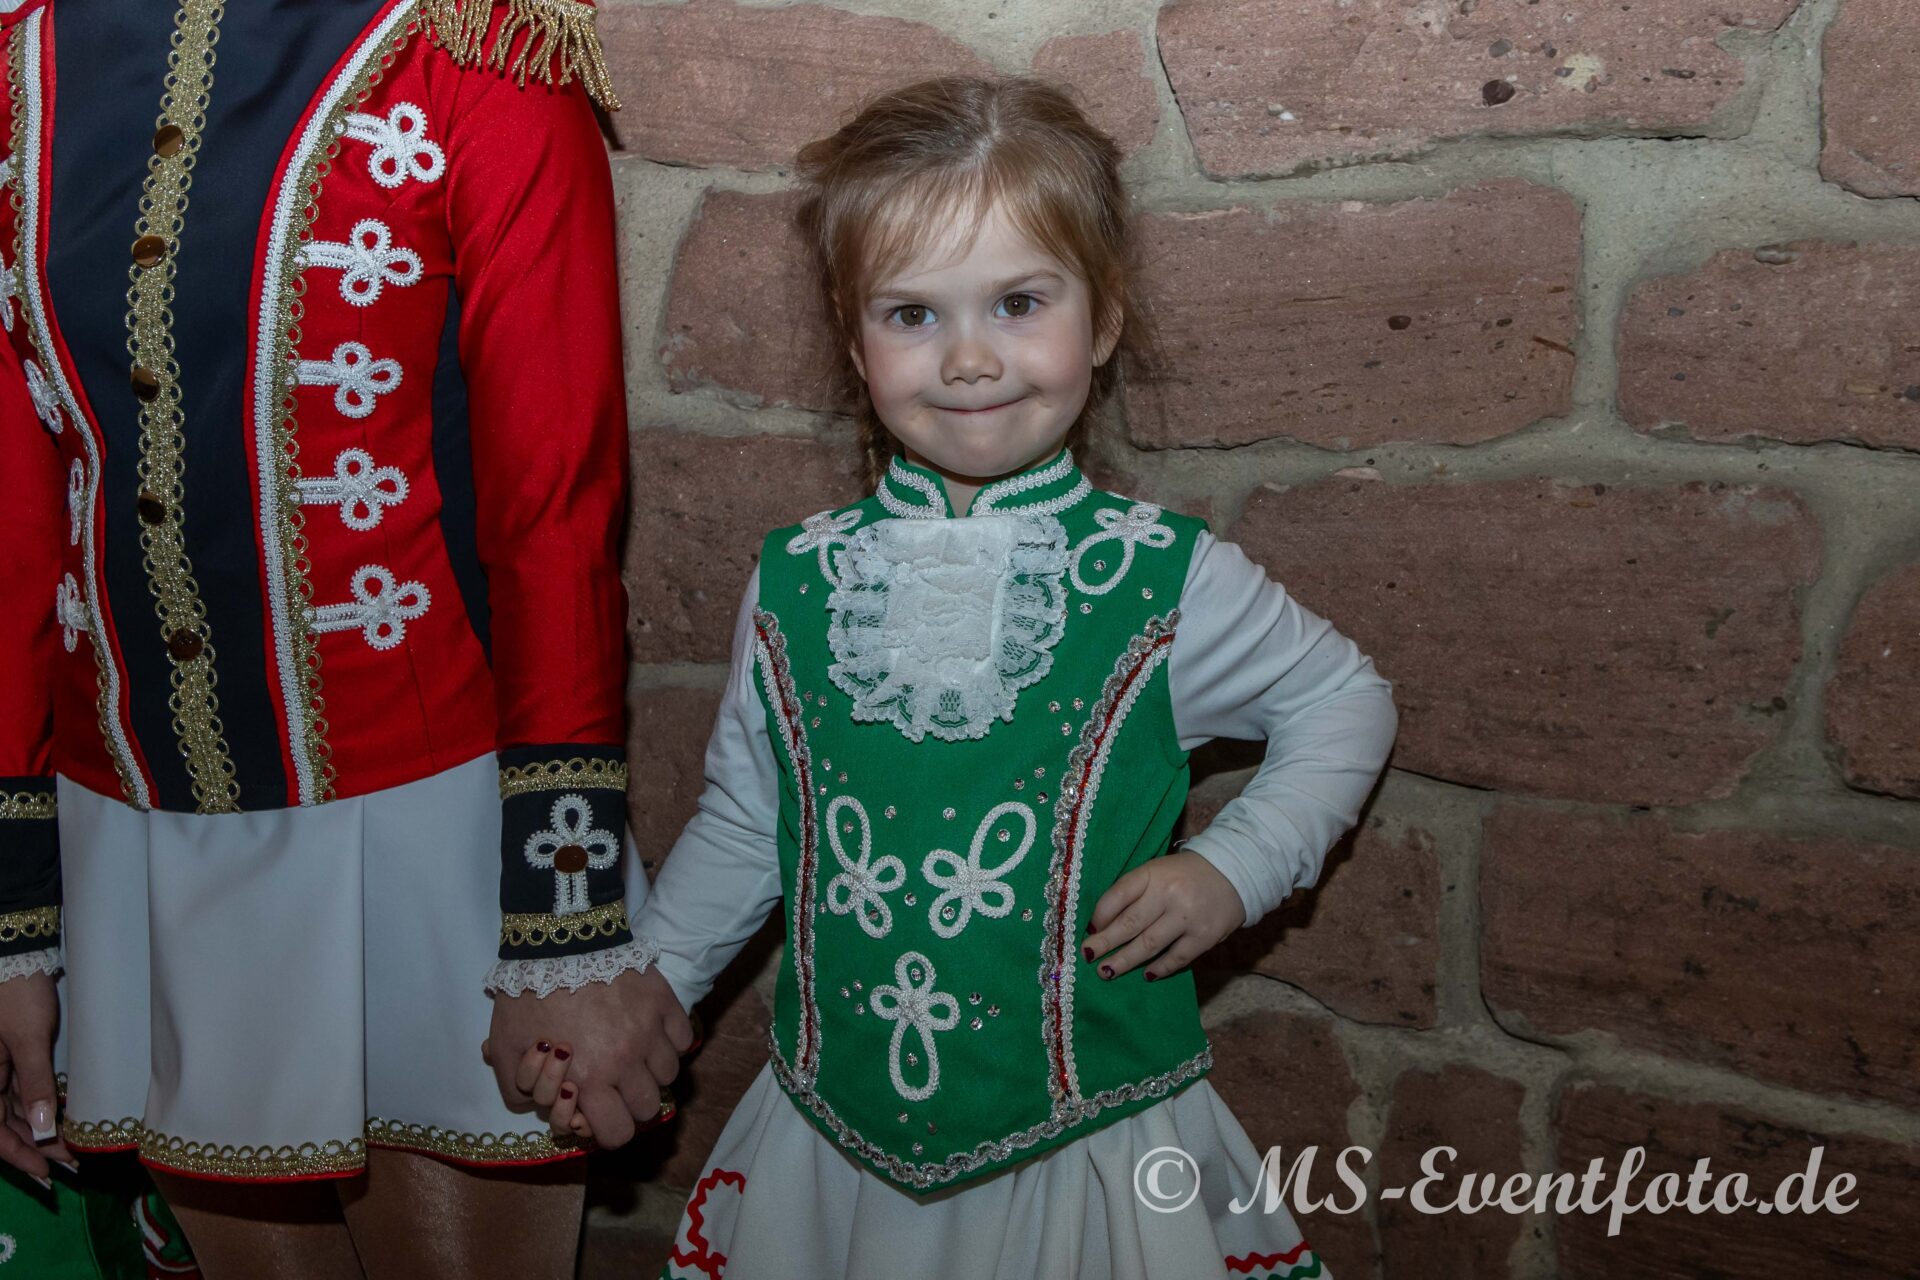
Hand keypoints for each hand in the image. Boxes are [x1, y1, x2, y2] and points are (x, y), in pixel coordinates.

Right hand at [0, 971, 72, 1180]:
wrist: (16, 953)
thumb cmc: (16, 993)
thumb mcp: (28, 1038)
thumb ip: (33, 1083)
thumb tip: (41, 1128)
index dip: (19, 1156)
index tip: (46, 1175)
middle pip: (7, 1125)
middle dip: (37, 1147)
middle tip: (71, 1165)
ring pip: (17, 1109)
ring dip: (41, 1129)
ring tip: (73, 1147)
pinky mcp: (15, 1053)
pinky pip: (24, 1089)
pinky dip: (42, 1105)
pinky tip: (63, 1117)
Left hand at [484, 965, 691, 1150]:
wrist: (558, 940)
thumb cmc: (527, 994)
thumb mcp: (504, 1048)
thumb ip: (515, 1090)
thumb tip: (537, 1108)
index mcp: (588, 1079)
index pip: (618, 1133)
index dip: (609, 1130)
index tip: (600, 1113)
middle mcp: (626, 1062)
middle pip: (650, 1109)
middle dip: (632, 1104)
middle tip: (616, 1085)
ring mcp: (650, 1032)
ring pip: (669, 1075)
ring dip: (652, 1072)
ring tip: (634, 1056)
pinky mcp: (664, 1003)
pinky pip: (684, 1038)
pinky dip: (671, 1042)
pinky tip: (652, 1034)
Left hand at [1081, 851, 1244, 982]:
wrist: (1233, 873)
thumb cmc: (1184, 876)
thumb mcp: (1156, 872)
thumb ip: (1132, 893)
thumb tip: (1101, 924)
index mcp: (1152, 873)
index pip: (1118, 894)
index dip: (1100, 915)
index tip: (1089, 931)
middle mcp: (1168, 894)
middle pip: (1129, 923)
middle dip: (1105, 943)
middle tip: (1088, 957)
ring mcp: (1187, 917)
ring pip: (1149, 944)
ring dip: (1125, 961)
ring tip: (1106, 971)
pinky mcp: (1204, 937)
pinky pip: (1176, 958)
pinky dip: (1159, 968)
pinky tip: (1146, 974)